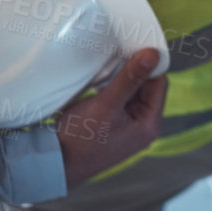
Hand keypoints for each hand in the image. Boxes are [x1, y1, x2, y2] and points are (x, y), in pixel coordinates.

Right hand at [56, 48, 165, 187]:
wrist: (52, 162)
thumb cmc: (79, 138)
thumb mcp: (106, 104)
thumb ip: (130, 78)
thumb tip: (153, 54)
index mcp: (149, 124)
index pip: (159, 83)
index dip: (148, 64)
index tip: (133, 47)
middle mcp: (142, 126)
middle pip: (147, 87)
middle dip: (133, 71)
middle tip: (117, 54)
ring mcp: (128, 127)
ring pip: (132, 91)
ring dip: (121, 78)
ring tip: (106, 68)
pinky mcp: (113, 124)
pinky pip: (120, 99)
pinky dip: (112, 88)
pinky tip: (100, 82)